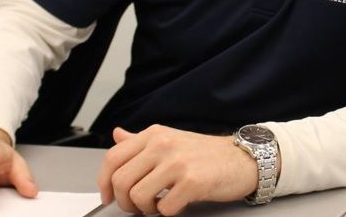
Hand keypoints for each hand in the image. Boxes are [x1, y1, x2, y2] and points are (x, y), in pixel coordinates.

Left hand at [97, 125, 256, 215]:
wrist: (241, 159)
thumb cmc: (205, 153)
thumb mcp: (169, 139)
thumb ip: (140, 141)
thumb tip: (117, 135)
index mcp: (152, 135)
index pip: (112, 157)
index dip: (104, 181)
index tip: (107, 196)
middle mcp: (161, 145)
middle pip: (120, 179)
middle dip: (123, 202)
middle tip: (136, 207)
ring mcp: (177, 162)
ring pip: (137, 196)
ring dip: (144, 210)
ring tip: (157, 206)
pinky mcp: (192, 182)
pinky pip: (164, 208)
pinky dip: (166, 214)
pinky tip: (175, 205)